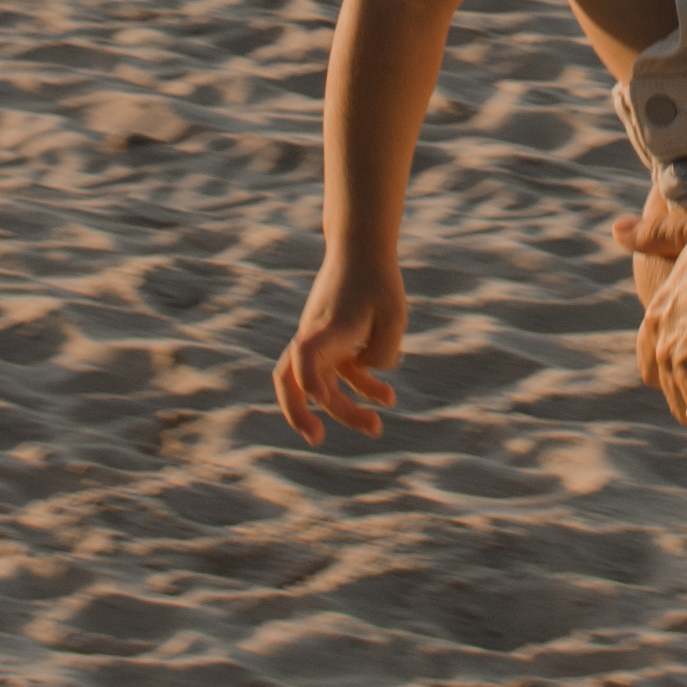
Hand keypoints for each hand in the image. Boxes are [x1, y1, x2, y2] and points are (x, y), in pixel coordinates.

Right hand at [273, 253, 405, 446]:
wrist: (361, 247)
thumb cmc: (377, 279)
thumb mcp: (394, 316)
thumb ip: (383, 354)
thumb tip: (365, 372)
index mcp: (330, 327)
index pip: (306, 357)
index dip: (309, 382)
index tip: (322, 399)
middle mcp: (315, 337)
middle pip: (291, 381)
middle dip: (300, 414)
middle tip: (318, 438)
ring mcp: (319, 341)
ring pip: (315, 384)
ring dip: (341, 408)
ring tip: (374, 426)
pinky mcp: (330, 341)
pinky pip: (338, 373)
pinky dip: (359, 387)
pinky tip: (386, 398)